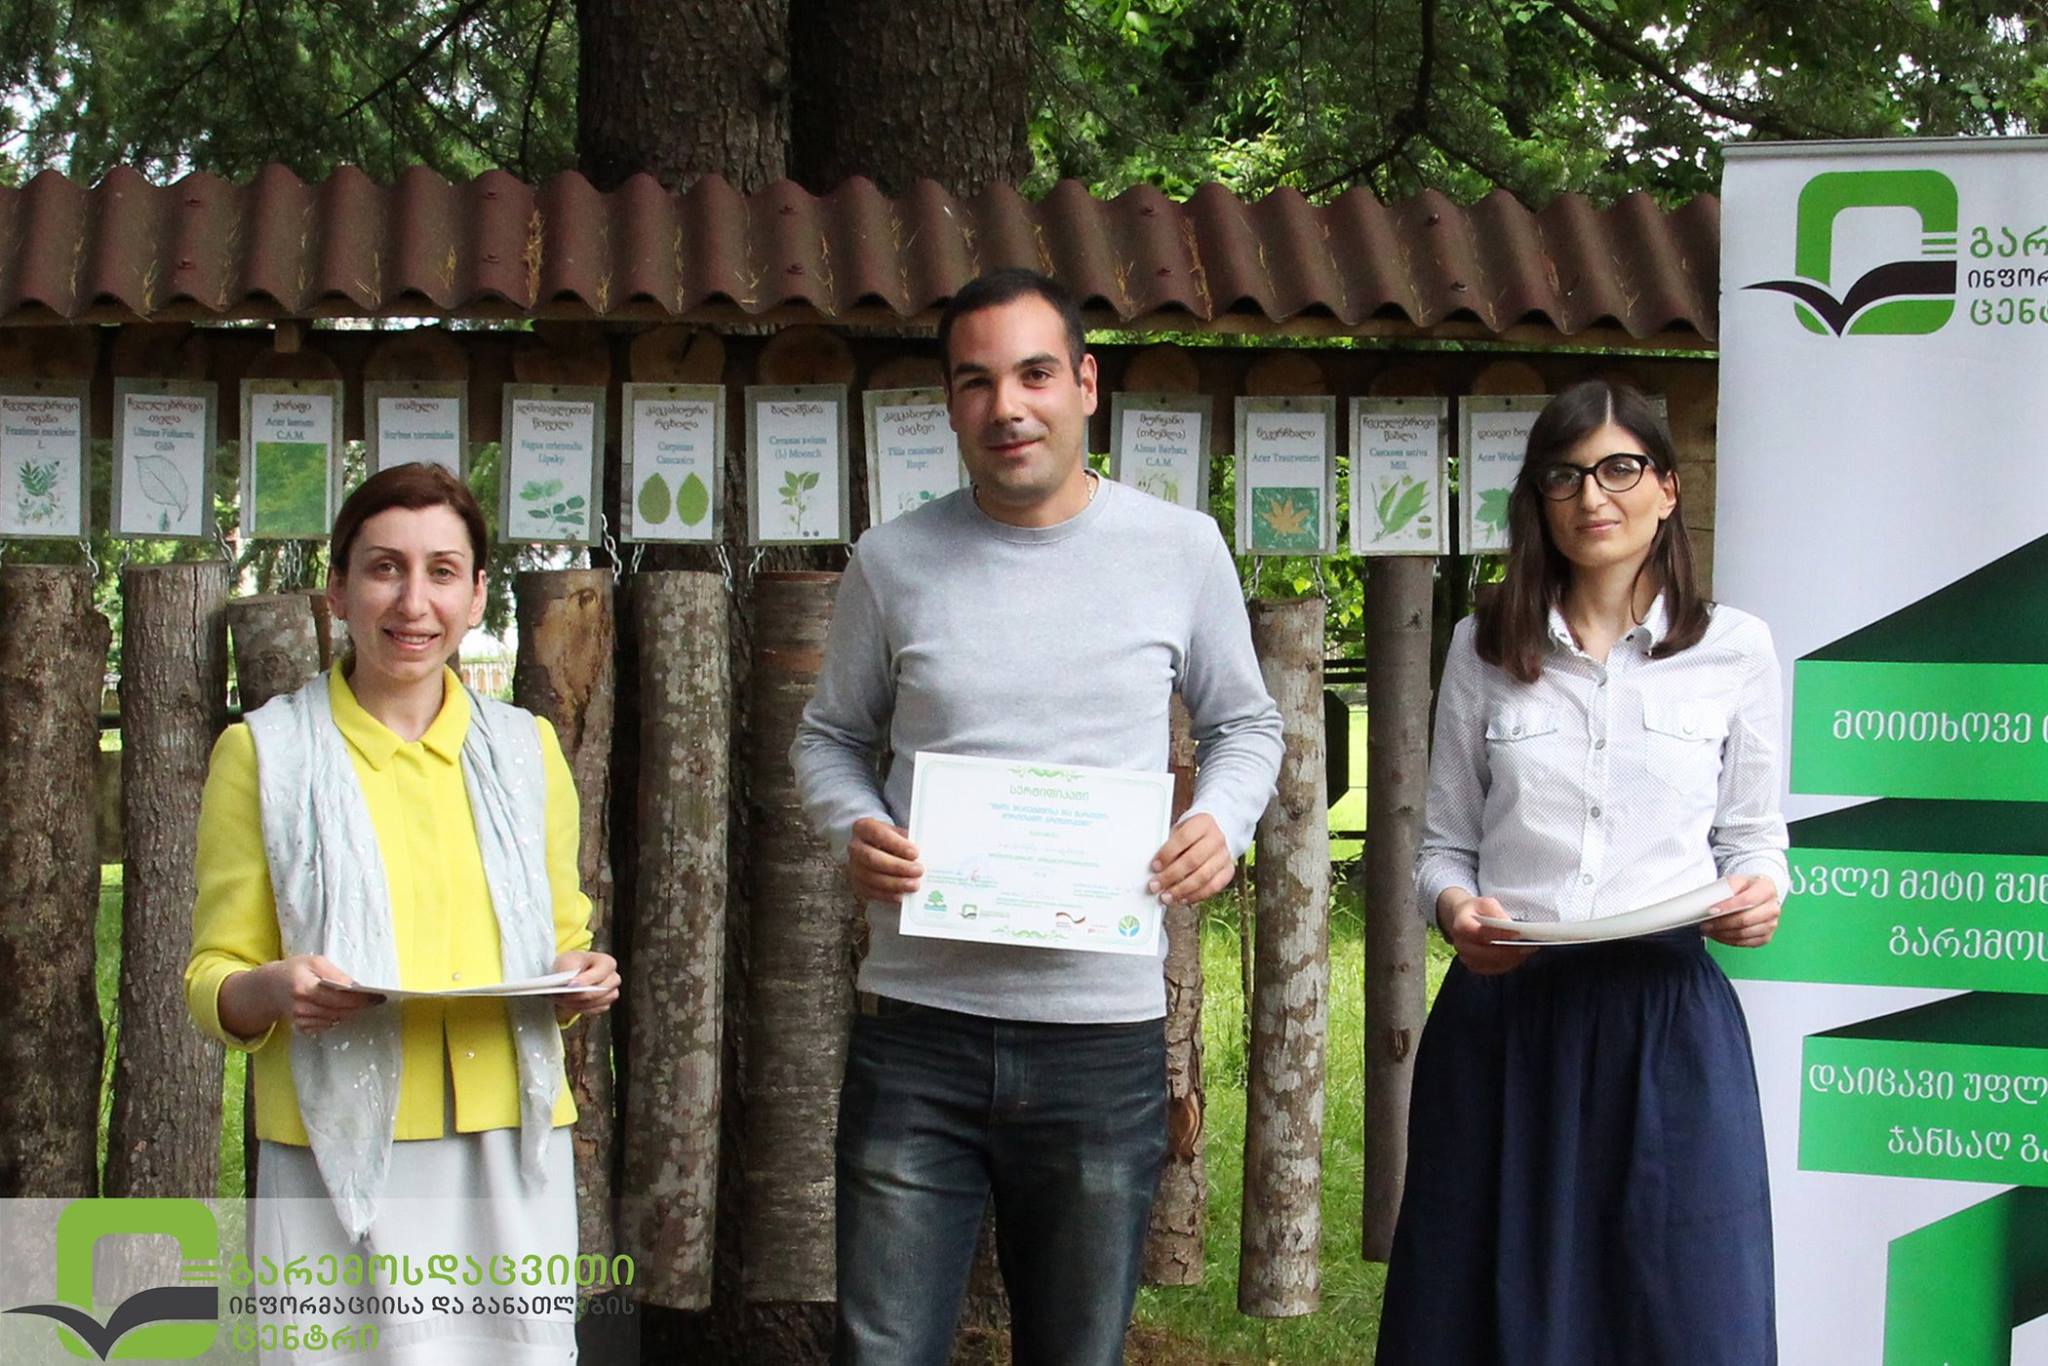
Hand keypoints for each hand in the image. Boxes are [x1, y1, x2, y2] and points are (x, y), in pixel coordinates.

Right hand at [244, 954, 382, 1037]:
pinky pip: (327, 1026)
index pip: (338, 997)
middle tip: (375, 1000)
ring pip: (335, 1020)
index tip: (378, 997)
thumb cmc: (295, 970)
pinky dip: (335, 1018)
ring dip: (348, 1012)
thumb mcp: (314, 962)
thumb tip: (355, 987)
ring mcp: (300, 1020)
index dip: (360, 999)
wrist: (270, 987)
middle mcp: (301, 1007)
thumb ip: (335, 974)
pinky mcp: (301, 1028)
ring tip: (357, 1002)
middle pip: (340, 1011)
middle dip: (359, 1006)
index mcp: (304, 987)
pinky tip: (337, 1009)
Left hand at [552, 950, 620, 1023]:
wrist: (568, 974)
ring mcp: (610, 992)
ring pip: (601, 1002)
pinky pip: (596, 1010)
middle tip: (566, 995)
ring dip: (581, 1003)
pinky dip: (583, 1009)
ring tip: (565, 1001)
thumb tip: (572, 986)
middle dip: (582, 994)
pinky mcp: (605, 1004)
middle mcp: (612, 977)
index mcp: (606, 962)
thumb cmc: (570, 965)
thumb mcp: (566, 962)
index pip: (602, 971)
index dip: (587, 979)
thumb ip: (570, 972)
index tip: (572, 985)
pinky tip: (572, 1005)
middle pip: (603, 989)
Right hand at [848, 817, 921, 901]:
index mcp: (864, 828)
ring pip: (872, 877)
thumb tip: (925, 852)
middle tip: (918, 870)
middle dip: (898, 866)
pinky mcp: (858, 884)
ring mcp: (854, 867)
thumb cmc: (889, 839)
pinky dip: (888, 895)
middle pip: (873, 858)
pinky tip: (901, 895)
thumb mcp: (897, 833)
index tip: (915, 852)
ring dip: (895, 883)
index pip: (878, 834)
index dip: (897, 844)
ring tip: (913, 885)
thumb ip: (907, 840)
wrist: (873, 848)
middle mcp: (855, 847)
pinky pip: (871, 892)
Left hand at [1149, 814, 1232, 906]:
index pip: (1183, 838)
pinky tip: (1182, 899)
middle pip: (1192, 860)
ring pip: (1203, 877)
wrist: (1216, 833)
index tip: (1154, 866)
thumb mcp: (1180, 831)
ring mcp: (1224, 856)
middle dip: (1171, 876)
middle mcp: (1216, 839)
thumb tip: (1155, 869)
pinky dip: (1196, 896)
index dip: (1167, 854)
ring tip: (1166, 897)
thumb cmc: (1192, 834)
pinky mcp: (1228, 871)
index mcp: (1202, 823)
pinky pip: (1213, 887)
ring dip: (1181, 890)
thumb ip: (1169, 846)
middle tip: (1156, 885)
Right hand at [1438, 896, 1531, 975]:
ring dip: (1510, 959)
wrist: (1462, 919)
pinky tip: (1519, 957)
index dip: (1499, 935)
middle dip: (1508, 951)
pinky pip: (1493, 969)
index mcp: (1461, 926)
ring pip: (1490, 964)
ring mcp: (1466, 957)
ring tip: (1527, 951)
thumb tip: (1509, 925)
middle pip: (1485, 953)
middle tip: (1528, 947)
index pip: (1479, 933)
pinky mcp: (1474, 966)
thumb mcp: (1486, 903)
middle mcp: (1461, 944)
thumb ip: (1496, 912)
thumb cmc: (1476, 911)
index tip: (1517, 933)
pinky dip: (1507, 964)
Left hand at [1701, 873, 1780, 948]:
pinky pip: (1745, 943)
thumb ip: (1724, 890)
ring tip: (1708, 929)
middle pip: (1745, 920)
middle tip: (1705, 923)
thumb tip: (1709, 903)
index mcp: (1767, 889)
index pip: (1747, 900)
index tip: (1711, 910)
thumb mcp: (1734, 882)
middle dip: (1721, 923)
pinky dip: (1728, 940)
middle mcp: (1773, 908)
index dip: (1728, 907)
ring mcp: (1771, 924)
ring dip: (1722, 934)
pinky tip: (1718, 935)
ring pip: (1744, 934)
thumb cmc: (1743, 889)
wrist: (1755, 894)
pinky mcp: (1766, 937)